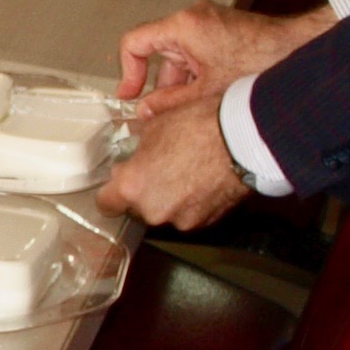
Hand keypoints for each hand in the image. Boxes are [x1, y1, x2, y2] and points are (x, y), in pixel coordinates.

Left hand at [98, 90, 249, 232]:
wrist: (242, 139)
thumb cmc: (198, 127)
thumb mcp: (154, 127)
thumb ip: (139, 151)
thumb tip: (139, 155)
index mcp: (132, 187)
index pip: (106, 203)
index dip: (112, 192)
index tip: (118, 184)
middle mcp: (154, 210)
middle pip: (138, 208)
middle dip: (145, 192)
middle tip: (159, 169)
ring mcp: (182, 220)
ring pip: (166, 212)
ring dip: (170, 198)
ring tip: (186, 171)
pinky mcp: (207, 222)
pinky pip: (190, 214)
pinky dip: (193, 202)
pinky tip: (202, 180)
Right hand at [115, 0, 331, 102]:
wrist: (300, 50)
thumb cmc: (262, 61)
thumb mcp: (207, 92)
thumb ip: (171, 103)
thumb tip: (147, 111)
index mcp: (183, 26)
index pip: (135, 43)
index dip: (128, 72)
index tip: (130, 94)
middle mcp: (194, 19)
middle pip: (160, 54)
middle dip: (162, 86)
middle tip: (161, 113)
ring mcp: (210, 23)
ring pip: (181, 58)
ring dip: (183, 85)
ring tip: (194, 109)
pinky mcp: (224, 32)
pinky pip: (199, 55)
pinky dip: (199, 76)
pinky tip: (211, 98)